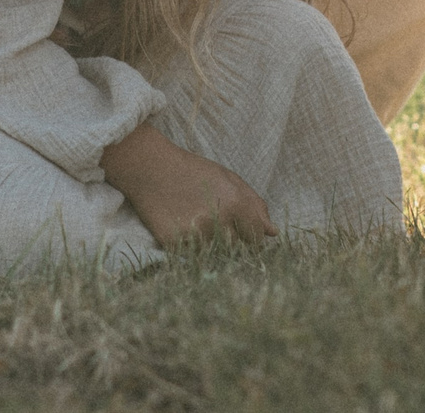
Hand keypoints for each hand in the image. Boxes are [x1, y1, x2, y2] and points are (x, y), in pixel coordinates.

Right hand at [100, 124, 275, 248]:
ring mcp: (195, 234)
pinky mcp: (174, 244)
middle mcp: (218, 220)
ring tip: (198, 221)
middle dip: (231, 241)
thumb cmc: (194, 171)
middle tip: (215, 223)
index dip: (252, 238)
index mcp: (236, 203)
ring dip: (211, 244)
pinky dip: (190, 246)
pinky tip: (182, 225)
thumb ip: (255, 205)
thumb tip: (273, 233)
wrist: (150, 168)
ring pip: (215, 254)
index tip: (244, 233)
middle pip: (237, 249)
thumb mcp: (229, 179)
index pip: (257, 239)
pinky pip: (193, 256)